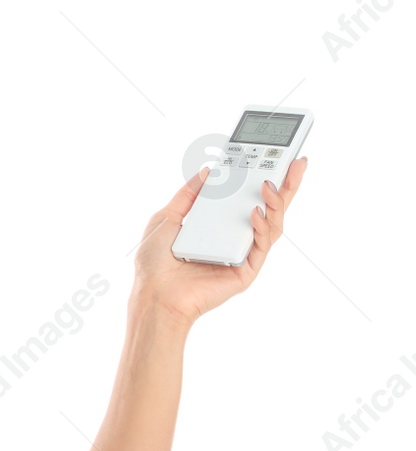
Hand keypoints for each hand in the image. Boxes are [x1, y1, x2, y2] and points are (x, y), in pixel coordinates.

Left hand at [129, 156, 307, 328]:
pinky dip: (262, 226)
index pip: (245, 198)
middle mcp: (233, 238)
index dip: (261, 178)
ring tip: (271, 184)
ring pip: (272, 224)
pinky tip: (257, 212)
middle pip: (268, 208)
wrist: (154, 295)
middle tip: (296, 161)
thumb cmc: (155, 264)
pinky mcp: (247, 270)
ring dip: (276, 202)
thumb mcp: (167, 218)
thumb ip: (188, 195)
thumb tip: (207, 171)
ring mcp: (242, 254)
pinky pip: (262, 245)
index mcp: (217, 226)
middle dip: (285, 184)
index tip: (273, 155)